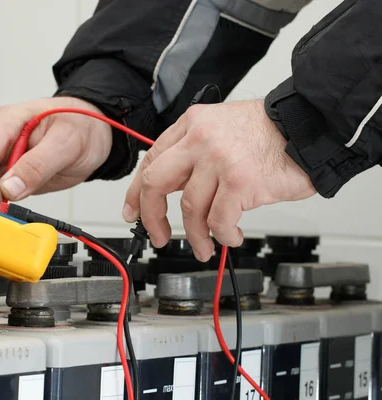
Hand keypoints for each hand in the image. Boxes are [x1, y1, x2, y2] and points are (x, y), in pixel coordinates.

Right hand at [0, 96, 111, 208]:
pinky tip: (10, 214)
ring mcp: (2, 157)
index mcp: (7, 122)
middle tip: (1, 218)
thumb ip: (38, 164)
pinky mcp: (9, 174)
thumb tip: (9, 189)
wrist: (93, 132)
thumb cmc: (82, 126)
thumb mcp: (67, 142)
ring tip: (7, 218)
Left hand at [122, 100, 315, 260]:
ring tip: (205, 247)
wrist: (310, 125)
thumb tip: (172, 189)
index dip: (136, 191)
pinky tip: (231, 236)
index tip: (133, 211)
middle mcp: (199, 139)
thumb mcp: (220, 128)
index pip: (150, 159)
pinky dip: (223, 235)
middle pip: (155, 182)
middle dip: (152, 216)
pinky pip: (219, 220)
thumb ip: (194, 154)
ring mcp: (219, 160)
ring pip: (190, 208)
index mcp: (191, 125)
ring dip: (195, 236)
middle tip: (157, 236)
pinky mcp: (240, 181)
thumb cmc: (270, 132)